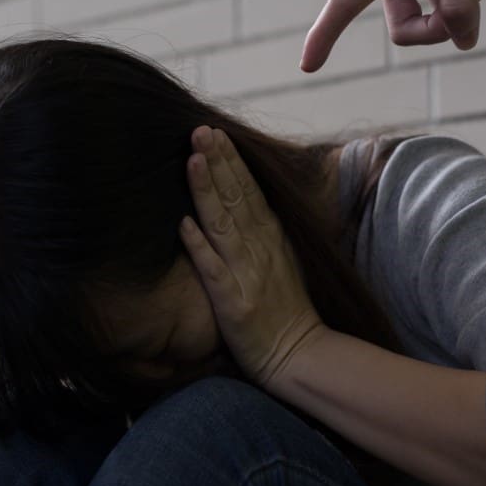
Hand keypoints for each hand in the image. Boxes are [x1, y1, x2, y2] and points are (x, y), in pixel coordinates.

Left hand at [179, 125, 327, 387]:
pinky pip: (213, 271)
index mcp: (271, 237)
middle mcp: (260, 249)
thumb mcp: (285, 259)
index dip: (230, 161)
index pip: (248, 190)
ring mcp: (246, 274)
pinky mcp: (233, 303)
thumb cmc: (288, 309)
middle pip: (235, 198)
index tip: (213, 132)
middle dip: (217, 162)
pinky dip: (199, 247)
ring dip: (207, 191)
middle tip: (199, 130)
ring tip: (192, 159)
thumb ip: (265, 230)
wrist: (301, 356)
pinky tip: (184, 224)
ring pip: (223, 224)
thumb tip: (247, 199)